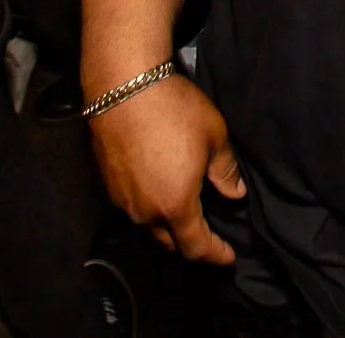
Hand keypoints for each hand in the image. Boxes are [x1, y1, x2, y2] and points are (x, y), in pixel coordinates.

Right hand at [88, 72, 246, 263]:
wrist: (124, 86)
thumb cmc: (175, 110)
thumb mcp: (214, 137)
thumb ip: (226, 171)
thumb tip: (235, 193)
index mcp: (176, 206)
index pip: (196, 248)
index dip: (215, 255)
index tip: (228, 258)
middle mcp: (145, 211)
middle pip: (170, 243)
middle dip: (191, 244)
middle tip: (208, 236)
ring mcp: (122, 199)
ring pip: (148, 227)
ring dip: (168, 226)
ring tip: (184, 213)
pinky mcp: (108, 183)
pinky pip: (133, 207)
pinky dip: (150, 208)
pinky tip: (159, 190)